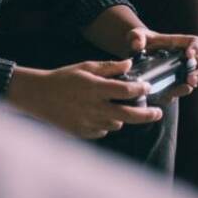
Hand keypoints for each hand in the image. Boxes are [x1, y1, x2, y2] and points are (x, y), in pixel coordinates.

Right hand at [6, 60, 163, 139]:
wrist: (39, 96)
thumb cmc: (64, 78)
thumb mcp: (86, 67)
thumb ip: (109, 67)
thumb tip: (129, 64)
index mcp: (95, 89)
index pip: (126, 91)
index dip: (141, 89)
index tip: (147, 87)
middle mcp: (94, 108)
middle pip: (129, 115)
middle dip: (147, 114)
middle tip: (158, 113)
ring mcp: (89, 123)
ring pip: (117, 124)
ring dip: (122, 117)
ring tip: (116, 107)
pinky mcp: (83, 133)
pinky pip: (103, 130)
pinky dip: (106, 123)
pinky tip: (98, 114)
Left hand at [125, 27, 197, 100]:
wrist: (134, 56)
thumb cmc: (140, 41)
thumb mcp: (136, 35)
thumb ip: (136, 36)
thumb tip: (137, 45)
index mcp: (181, 44)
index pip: (197, 42)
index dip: (196, 48)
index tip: (189, 54)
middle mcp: (186, 60)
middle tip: (191, 80)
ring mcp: (182, 74)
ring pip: (197, 82)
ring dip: (189, 87)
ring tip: (177, 90)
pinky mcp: (174, 86)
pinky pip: (179, 93)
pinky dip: (174, 95)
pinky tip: (165, 95)